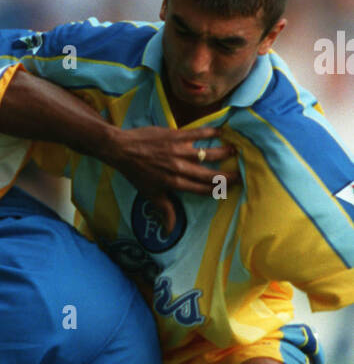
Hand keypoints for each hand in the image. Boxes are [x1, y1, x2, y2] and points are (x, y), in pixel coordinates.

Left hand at [111, 125, 238, 233]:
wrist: (121, 149)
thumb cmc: (136, 173)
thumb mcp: (150, 194)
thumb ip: (165, 210)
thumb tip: (170, 231)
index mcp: (174, 184)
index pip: (202, 189)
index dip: (218, 190)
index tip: (231, 189)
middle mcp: (179, 169)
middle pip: (209, 174)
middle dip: (226, 175)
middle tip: (240, 174)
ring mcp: (178, 151)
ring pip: (207, 153)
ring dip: (223, 152)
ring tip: (235, 151)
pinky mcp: (175, 136)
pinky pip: (198, 133)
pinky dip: (211, 132)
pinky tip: (221, 132)